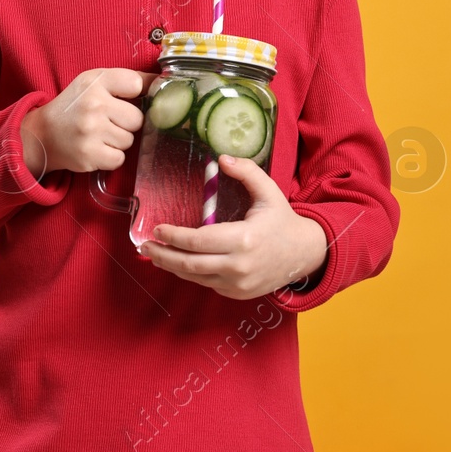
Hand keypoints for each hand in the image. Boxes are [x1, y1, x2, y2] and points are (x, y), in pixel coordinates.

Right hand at [19, 68, 158, 175]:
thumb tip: (161, 81)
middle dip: (126, 123)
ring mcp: (91, 131)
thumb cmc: (75, 107)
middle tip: (107, 122)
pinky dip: (111, 157)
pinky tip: (97, 149)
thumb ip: (126, 80)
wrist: (43, 134)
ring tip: (99, 135)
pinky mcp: (89, 155)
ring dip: (118, 141)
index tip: (123, 99)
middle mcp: (93, 104)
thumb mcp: (94, 83)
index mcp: (95, 81)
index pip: (136, 84)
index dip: (134, 95)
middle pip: (137, 119)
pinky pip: (119, 159)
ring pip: (129, 141)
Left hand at [140, 154, 327, 300]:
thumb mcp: (268, 191)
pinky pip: (208, 284)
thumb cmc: (282, 220)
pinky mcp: (238, 293)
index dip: (174, 236)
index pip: (198, 241)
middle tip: (145, 245)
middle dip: (163, 255)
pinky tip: (181, 262)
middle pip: (189, 264)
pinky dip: (192, 273)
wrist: (305, 254)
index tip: (158, 229)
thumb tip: (222, 158)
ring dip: (173, 266)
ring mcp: (238, 284)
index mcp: (243, 239)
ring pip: (195, 277)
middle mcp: (238, 266)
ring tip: (156, 254)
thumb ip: (246, 171)